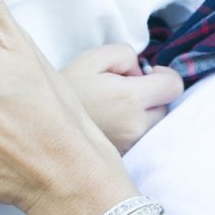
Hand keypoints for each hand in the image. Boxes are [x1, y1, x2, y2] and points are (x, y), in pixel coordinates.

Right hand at [62, 44, 183, 152]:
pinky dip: (132, 128)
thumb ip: (126, 54)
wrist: (40, 128)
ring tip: (114, 107)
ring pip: (154, 124)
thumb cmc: (67, 88)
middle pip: (165, 106)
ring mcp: (131, 146)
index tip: (146, 74)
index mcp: (131, 99)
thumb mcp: (93, 57)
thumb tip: (141, 71)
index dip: (163, 75)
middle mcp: (136, 127)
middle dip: (151, 95)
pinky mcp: (124, 159)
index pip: (174, 86)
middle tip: (123, 89)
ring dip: (143, 113)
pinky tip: (111, 122)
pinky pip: (141, 139)